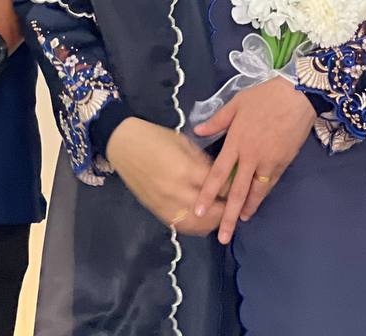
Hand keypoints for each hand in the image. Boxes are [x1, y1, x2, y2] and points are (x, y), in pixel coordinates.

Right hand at [106, 118, 225, 236]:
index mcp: (186, 170)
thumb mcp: (183, 143)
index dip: (234, 188)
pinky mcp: (159, 213)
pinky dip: (198, 227)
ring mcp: (167, 206)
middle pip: (213, 212)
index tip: (243, 185)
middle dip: (229, 209)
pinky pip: (184, 227)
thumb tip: (221, 176)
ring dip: (215, 222)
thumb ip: (203, 162)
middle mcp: (178, 193)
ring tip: (224, 215)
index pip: (219, 187)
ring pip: (200, 226)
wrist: (123, 145)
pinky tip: (205, 221)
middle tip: (237, 203)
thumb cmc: (154, 137)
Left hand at [191, 78, 314, 243]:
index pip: (218, 173)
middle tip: (222, 237)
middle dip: (228, 216)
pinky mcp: (283, 163)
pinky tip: (256, 204)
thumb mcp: (236, 104)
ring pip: (256, 192)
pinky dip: (262, 196)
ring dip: (247, 209)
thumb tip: (197, 130)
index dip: (208, 194)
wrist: (297, 96)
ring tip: (239, 223)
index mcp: (236, 142)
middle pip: (237, 191)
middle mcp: (251, 157)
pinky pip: (270, 183)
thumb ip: (217, 121)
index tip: (198, 211)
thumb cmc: (263, 97)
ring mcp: (268, 162)